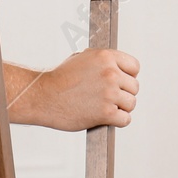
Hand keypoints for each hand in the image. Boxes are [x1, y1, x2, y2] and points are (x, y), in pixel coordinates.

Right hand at [18, 48, 139, 130]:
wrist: (43, 96)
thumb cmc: (59, 80)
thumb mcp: (82, 59)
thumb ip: (103, 62)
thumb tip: (119, 68)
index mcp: (106, 57)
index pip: (134, 66)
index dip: (128, 75)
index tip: (121, 82)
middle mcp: (110, 73)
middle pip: (134, 87)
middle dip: (123, 93)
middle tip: (109, 98)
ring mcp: (109, 93)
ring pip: (131, 103)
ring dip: (121, 108)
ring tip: (106, 108)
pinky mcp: (106, 112)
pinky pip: (125, 119)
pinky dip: (118, 121)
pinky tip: (107, 118)